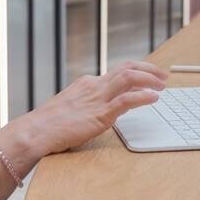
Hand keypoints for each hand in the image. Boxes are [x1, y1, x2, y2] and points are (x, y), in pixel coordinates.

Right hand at [24, 61, 169, 154]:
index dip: (137, 73)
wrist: (36, 132)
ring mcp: (97, 99)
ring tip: (163, 85)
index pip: (117, 71)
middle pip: (127, 68)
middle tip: (163, 75)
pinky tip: (154, 98)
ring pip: (129, 78)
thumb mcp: (71, 108)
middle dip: (148, 69)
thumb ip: (88, 106)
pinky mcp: (100, 114)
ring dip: (150, 79)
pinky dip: (143, 96)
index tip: (149, 77)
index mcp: (87, 84)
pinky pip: (126, 100)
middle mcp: (94, 86)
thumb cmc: (49, 125)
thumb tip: (104, 111)